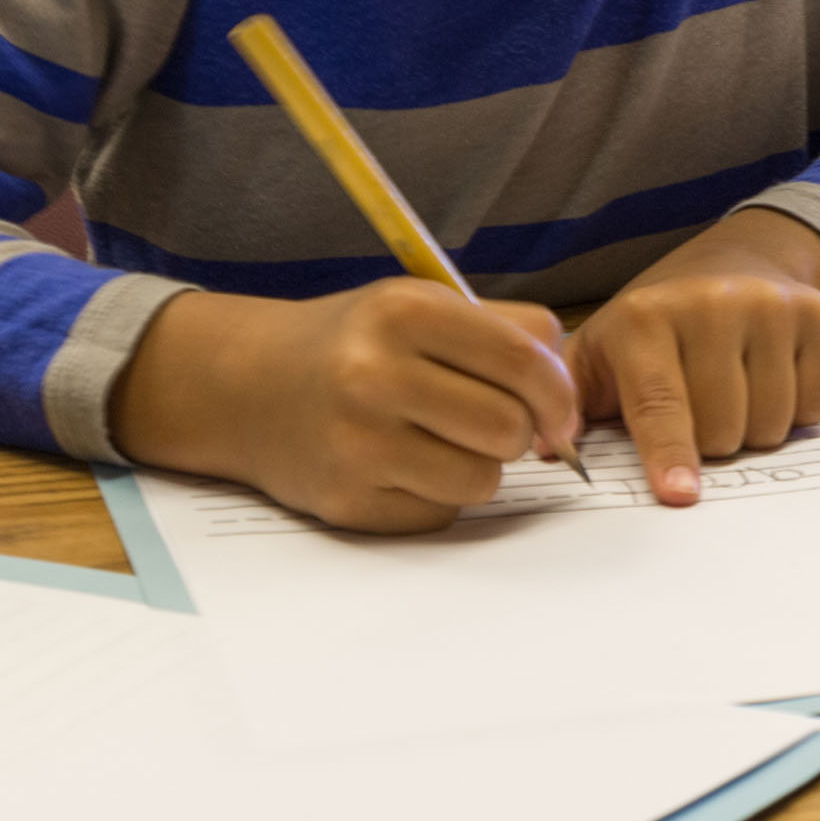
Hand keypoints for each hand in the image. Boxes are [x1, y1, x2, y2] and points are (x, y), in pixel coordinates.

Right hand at [110, 281, 587, 534]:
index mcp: (406, 312)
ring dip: (480, 467)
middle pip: (509, 428)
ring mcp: (355, 443)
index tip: (563, 412)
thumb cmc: (358, 342)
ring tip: (444, 440)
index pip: (525, 361)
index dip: (561, 395)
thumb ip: (508, 332)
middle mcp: (375, 375)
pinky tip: (404, 465)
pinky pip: (439, 515)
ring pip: (481, 480)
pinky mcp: (344, 502)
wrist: (247, 385)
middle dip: (520, 432)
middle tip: (495, 423)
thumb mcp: (423, 305)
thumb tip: (572, 400)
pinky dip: (437, 496)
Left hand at [572, 209, 819, 506]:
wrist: (731, 261)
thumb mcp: (599, 353)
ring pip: (772, 421)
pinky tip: (774, 379)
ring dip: (755, 431)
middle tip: (700, 413)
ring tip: (735, 396)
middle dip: (711, 443)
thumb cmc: (654, 328)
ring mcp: (769, 304)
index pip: (659, 403)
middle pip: (722, 427)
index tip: (680, 495)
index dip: (670, 453)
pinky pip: (817, 402)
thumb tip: (550, 451)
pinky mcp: (817, 312)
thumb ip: (570, 405)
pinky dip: (799, 410)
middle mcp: (710, 302)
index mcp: (646, 317)